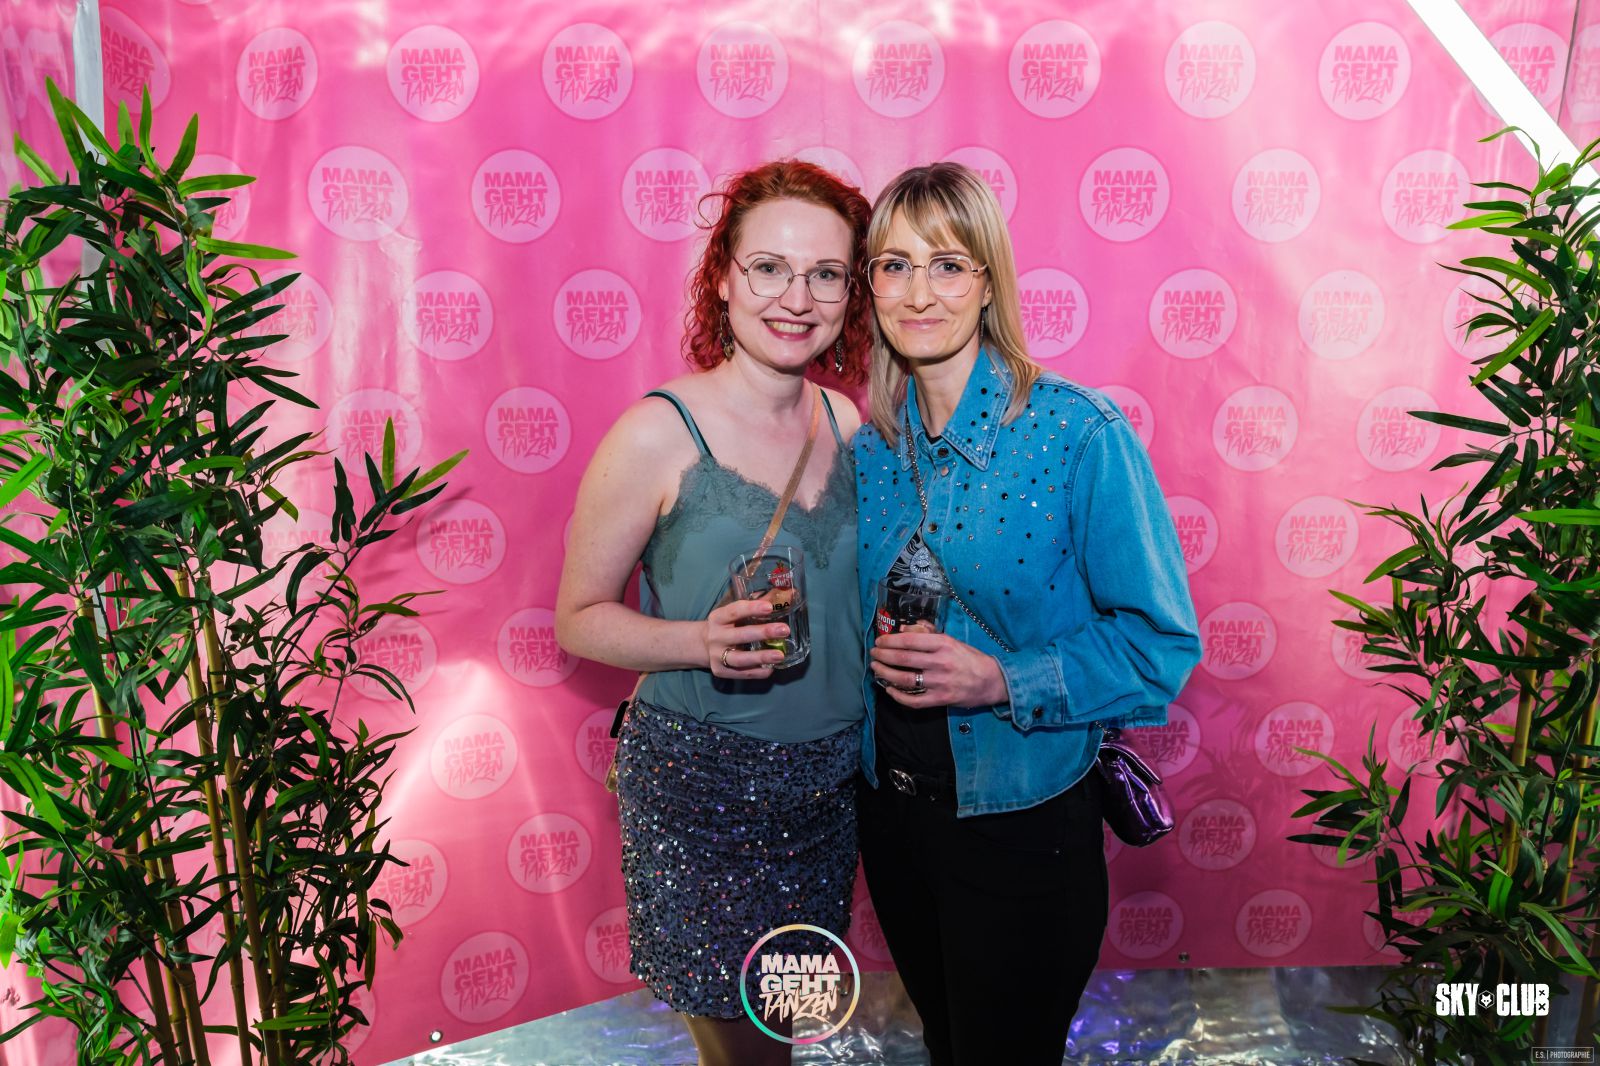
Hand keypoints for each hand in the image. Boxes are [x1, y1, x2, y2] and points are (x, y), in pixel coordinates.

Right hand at [705, 597, 788, 678]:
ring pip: (740, 659)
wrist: (703, 645)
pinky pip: (742, 673)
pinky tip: (772, 668)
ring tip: (780, 655)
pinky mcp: (721, 671)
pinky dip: (758, 672)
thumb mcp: (737, 613)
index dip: (752, 609)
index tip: (769, 607)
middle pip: (740, 635)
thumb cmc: (728, 625)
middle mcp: (715, 637)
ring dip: (761, 657)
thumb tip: (790, 593)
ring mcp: (717, 656)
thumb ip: (761, 603)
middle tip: (784, 630)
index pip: (734, 611)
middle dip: (763, 633)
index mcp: (718, 618)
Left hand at [870, 631, 1008, 707]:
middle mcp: (940, 662)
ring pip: (905, 679)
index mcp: (943, 644)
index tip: (880, 641)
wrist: (991, 681)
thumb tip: (904, 629)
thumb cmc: (969, 658)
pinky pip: (914, 700)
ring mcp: (940, 682)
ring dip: (886, 673)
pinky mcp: (941, 699)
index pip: (910, 640)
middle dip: (883, 656)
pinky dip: (898, 696)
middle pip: (903, 659)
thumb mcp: (951, 640)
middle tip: (873, 654)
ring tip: (876, 669)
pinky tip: (889, 689)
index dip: (890, 641)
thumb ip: (928, 634)